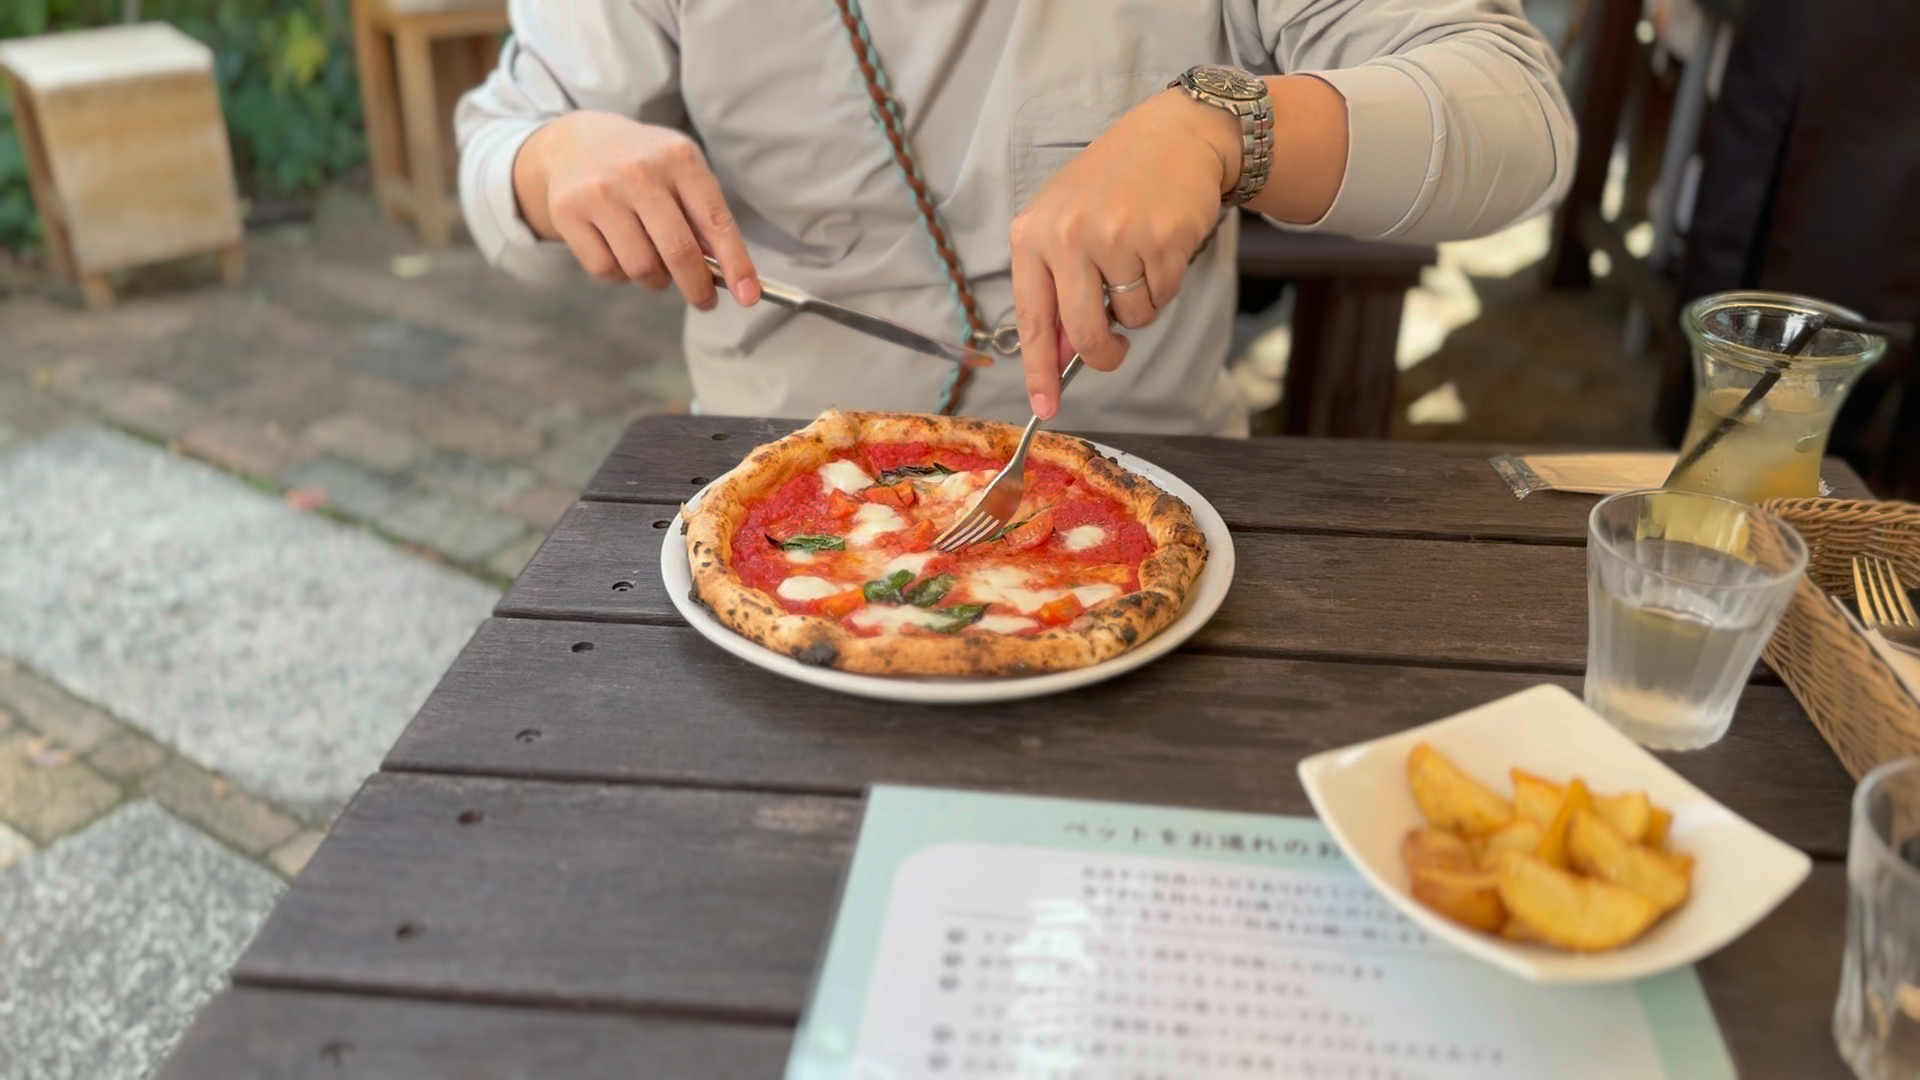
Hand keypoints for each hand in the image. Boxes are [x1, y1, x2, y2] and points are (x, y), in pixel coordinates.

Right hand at [512, 111, 757, 309]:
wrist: (575, 142)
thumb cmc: (645, 166)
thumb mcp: (681, 172)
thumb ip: (704, 217)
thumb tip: (727, 274)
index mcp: (678, 158)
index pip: (716, 222)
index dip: (737, 264)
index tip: (749, 296)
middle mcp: (639, 171)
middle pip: (679, 252)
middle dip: (698, 288)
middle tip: (704, 300)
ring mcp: (600, 191)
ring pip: (641, 268)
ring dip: (656, 281)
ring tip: (656, 266)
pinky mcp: (568, 212)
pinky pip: (606, 270)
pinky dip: (621, 276)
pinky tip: (621, 254)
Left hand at [1008, 89, 1239, 417]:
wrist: (1172, 137)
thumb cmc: (1114, 186)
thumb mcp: (1067, 226)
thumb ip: (1058, 290)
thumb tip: (1060, 358)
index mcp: (1033, 235)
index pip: (1033, 320)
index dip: (1039, 371)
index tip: (1045, 407)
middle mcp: (1068, 235)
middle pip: (1084, 333)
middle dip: (1103, 354)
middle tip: (1114, 350)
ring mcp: (1115, 237)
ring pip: (1130, 318)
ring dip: (1139, 306)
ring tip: (1139, 259)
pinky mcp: (1160, 240)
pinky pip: (1162, 298)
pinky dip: (1165, 285)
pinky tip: (1161, 246)